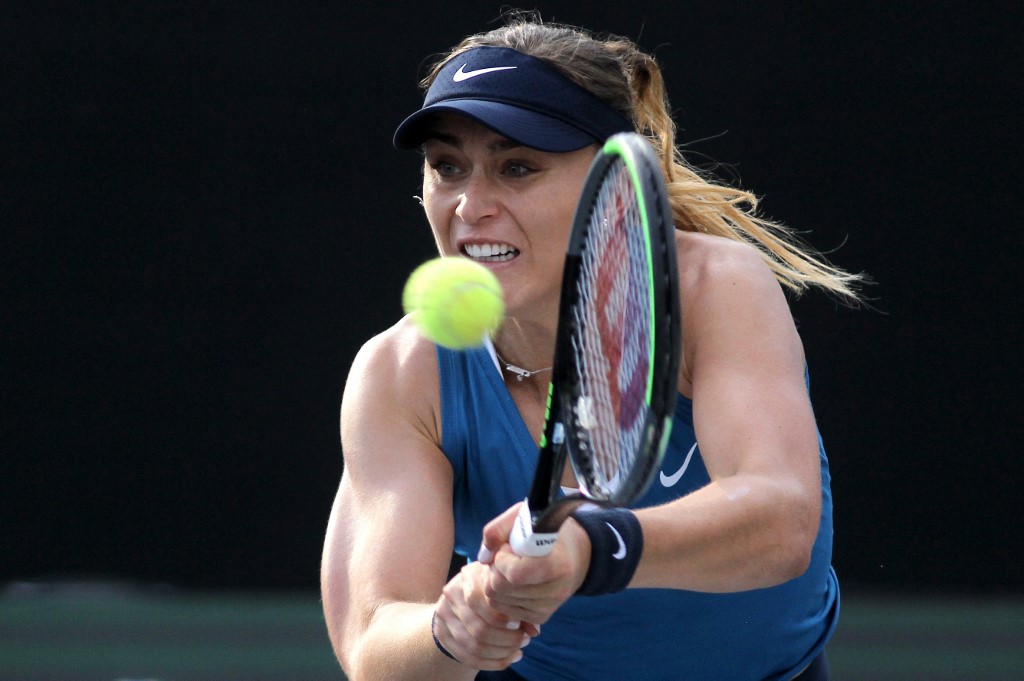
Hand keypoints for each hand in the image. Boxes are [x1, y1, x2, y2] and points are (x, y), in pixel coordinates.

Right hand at [434, 560, 536, 669]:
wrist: (460, 598)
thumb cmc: (492, 590)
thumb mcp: (503, 588)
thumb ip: (518, 606)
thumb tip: (534, 630)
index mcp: (468, 577)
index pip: (479, 602)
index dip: (501, 617)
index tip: (518, 624)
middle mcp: (451, 595)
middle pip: (478, 628)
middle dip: (506, 639)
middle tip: (524, 639)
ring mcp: (444, 617)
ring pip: (474, 646)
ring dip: (501, 652)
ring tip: (518, 650)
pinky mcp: (443, 636)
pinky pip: (469, 658)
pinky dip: (492, 662)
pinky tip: (508, 658)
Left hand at [477, 503, 591, 625]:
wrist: (574, 553)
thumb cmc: (546, 530)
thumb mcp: (524, 516)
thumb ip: (498, 529)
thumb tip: (483, 558)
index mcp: (558, 565)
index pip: (516, 574)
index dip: (502, 559)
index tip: (507, 547)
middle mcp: (556, 591)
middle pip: (500, 588)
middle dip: (494, 569)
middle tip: (504, 557)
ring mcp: (548, 607)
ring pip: (497, 601)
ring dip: (495, 581)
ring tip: (509, 567)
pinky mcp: (540, 617)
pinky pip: (503, 610)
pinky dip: (500, 594)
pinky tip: (511, 580)